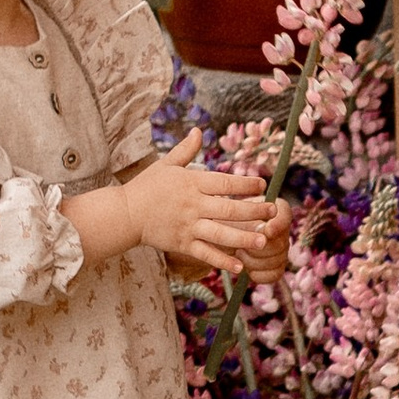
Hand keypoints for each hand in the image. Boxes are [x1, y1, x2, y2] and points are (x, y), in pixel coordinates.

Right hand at [106, 132, 287, 277]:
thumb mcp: (165, 165)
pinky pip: (206, 254)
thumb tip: (199, 131)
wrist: (125, 214)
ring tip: (264, 241)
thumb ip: (186, 150)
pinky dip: (222, 261)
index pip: (224, 182)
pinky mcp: (182, 245)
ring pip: (221, 233)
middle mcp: (192, 205)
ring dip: (244, 238)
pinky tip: (240, 267)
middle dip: (253, 211)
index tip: (262, 184)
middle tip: (273, 212)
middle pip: (228, 208)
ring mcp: (188, 227)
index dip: (245, 183)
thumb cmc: (146, 187)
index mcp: (191, 183)